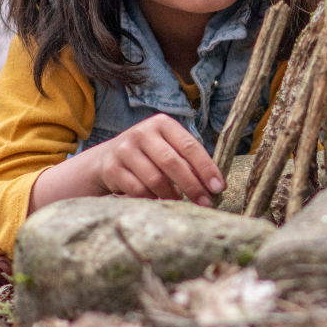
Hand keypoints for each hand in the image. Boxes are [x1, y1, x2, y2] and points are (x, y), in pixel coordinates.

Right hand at [90, 114, 224, 205]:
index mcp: (162, 124)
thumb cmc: (149, 155)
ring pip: (155, 179)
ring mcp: (124, 149)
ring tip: (177, 199)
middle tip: (204, 202)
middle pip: (172, 163)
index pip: (189, 146)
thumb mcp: (169, 150)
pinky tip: (156, 198)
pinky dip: (151, 197)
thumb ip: (191, 163)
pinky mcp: (112, 168)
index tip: (218, 187)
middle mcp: (142, 132)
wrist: (108, 158)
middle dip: (192, 185)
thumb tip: (219, 187)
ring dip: (171, 194)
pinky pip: (138, 190)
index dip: (206, 168)